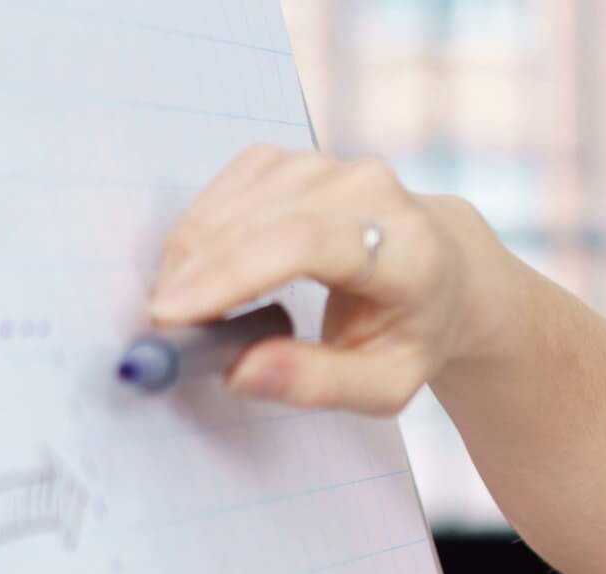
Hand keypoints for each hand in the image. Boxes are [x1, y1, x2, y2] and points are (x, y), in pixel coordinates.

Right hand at [148, 148, 507, 415]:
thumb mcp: (386, 383)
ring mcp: (331, 166)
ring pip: (238, 200)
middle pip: (262, 220)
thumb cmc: (413, 333)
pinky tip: (197, 268)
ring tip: (180, 307)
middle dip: (196, 272)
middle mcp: (372, 192)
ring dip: (192, 252)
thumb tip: (239, 372)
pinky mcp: (297, 159)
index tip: (173, 314)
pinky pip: (231, 186)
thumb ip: (318, 383)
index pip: (307, 244)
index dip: (232, 274)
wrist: (445, 272)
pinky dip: (203, 227)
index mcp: (408, 249)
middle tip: (160, 328)